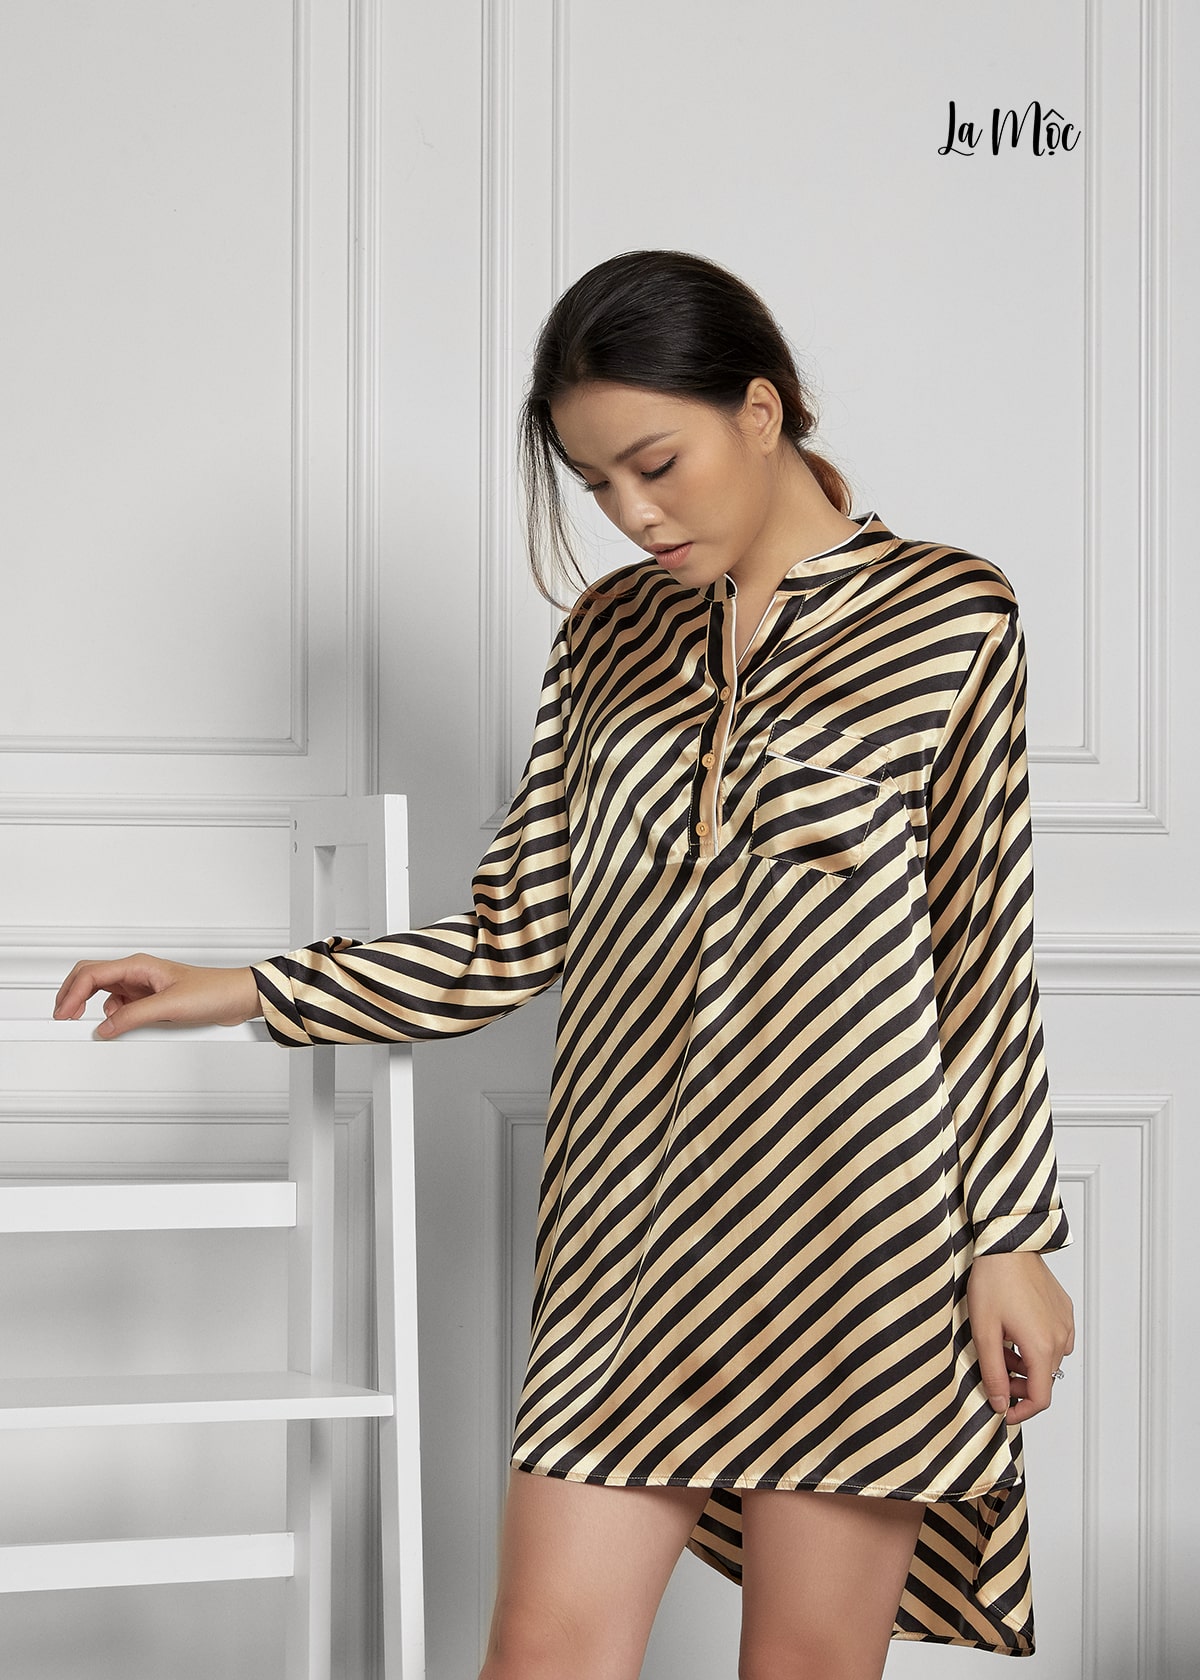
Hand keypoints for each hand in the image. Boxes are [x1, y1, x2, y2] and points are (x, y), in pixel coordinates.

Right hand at [53, 954, 263, 1038]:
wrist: (237, 998)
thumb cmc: (213, 991)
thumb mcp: (169, 1007)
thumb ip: (133, 1018)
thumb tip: (104, 1028)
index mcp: (139, 966)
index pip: (91, 974)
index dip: (70, 995)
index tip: (59, 1015)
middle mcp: (138, 974)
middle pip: (91, 981)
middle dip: (73, 999)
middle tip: (64, 1021)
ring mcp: (144, 988)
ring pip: (106, 997)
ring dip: (95, 1012)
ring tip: (94, 1028)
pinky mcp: (153, 1002)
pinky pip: (124, 1011)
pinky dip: (117, 1020)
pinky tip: (122, 1029)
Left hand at [967, 1250, 1074, 1424]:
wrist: (1007, 1245)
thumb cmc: (993, 1282)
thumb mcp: (984, 1332)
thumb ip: (993, 1373)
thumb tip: (999, 1403)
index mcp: (1042, 1347)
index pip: (1040, 1398)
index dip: (1020, 1411)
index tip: (1002, 1410)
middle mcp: (1061, 1338)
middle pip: (1044, 1380)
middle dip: (1018, 1385)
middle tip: (993, 1373)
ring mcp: (1065, 1323)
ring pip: (1048, 1360)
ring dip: (1026, 1364)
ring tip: (1001, 1346)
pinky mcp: (1064, 1310)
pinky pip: (1054, 1339)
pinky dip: (1036, 1345)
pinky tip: (1015, 1329)